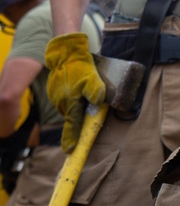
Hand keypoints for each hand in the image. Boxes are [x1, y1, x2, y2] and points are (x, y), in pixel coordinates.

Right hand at [45, 33, 106, 152]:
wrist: (65, 54)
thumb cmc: (80, 67)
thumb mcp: (91, 78)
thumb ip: (95, 90)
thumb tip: (98, 100)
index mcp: (71, 103)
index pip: (72, 125)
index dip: (71, 138)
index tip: (70, 151)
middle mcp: (62, 103)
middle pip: (73, 117)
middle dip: (79, 120)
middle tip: (87, 116)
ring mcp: (57, 98)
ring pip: (70, 109)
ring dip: (77, 107)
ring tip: (83, 97)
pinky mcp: (55, 93)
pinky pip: (66, 101)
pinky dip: (72, 100)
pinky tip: (77, 92)